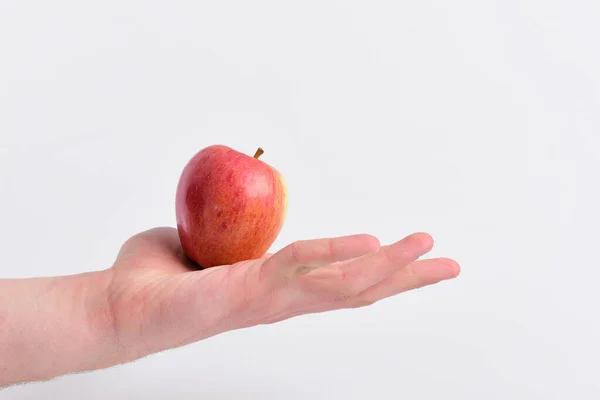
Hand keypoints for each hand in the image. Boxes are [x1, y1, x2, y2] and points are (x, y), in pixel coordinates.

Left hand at [104, 227, 459, 361]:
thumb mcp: (204, 243)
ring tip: (429, 249)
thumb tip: (231, 214)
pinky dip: (338, 258)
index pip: (339, 282)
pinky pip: (299, 270)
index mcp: (276, 289)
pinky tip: (373, 249)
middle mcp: (281, 300)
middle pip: (357, 291)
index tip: (414, 259)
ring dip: (390, 268)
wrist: (116, 306)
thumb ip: (228, 234)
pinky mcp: (246, 294)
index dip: (380, 272)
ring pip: (342, 286)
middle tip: (451, 265)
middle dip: (407, 279)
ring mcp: (268, 300)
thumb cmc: (157, 277)